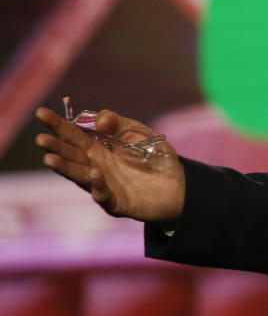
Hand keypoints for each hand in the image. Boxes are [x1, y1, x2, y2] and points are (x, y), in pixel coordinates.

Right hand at [35, 106, 185, 222]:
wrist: (179, 184)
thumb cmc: (153, 157)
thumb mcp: (137, 134)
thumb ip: (118, 124)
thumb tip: (100, 118)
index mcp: (98, 149)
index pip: (74, 135)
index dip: (58, 124)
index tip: (40, 112)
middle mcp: (95, 167)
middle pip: (72, 155)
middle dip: (56, 147)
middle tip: (41, 138)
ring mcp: (104, 186)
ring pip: (81, 176)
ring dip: (66, 168)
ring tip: (50, 158)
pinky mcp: (117, 203)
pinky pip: (104, 195)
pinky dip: (98, 186)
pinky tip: (94, 174)